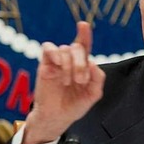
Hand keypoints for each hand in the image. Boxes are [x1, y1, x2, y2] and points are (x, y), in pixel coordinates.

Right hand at [22, 21, 104, 143]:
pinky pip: (48, 48)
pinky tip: (58, 64)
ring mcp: (57, 61)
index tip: (83, 25)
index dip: (84, 34)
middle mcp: (70, 60)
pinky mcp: (45, 65)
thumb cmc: (74, 105)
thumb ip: (98, 78)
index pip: (84, 45)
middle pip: (77, 48)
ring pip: (65, 49)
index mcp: (82, 64)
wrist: (57, 118)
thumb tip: (93, 62)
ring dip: (70, 65)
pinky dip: (55, 53)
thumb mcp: (93, 94)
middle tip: (80, 81)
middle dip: (81, 64)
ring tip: (68, 82)